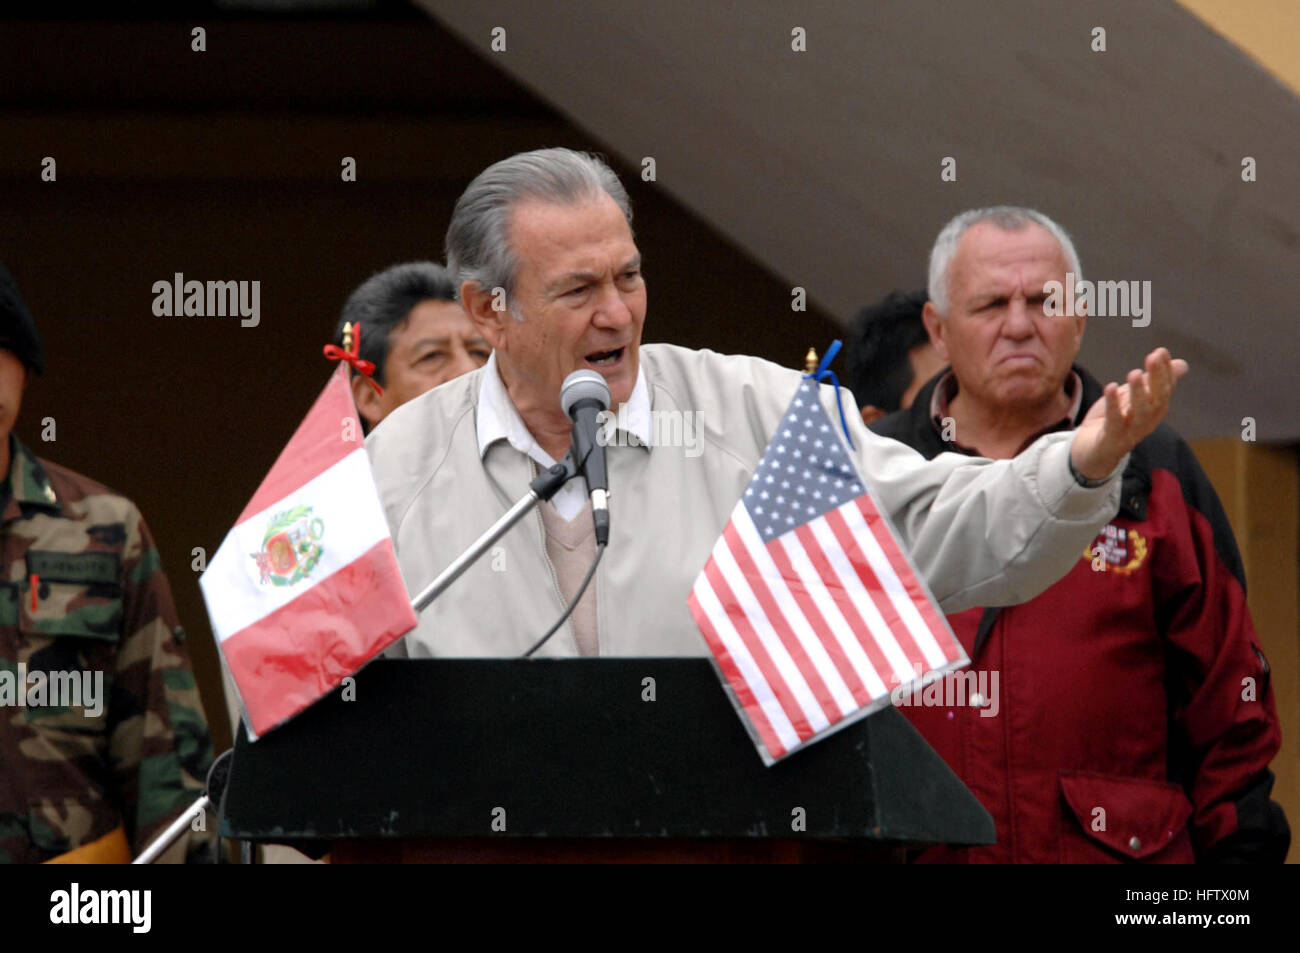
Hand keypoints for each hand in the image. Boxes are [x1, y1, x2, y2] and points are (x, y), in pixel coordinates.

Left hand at [1071, 348, 1188, 480]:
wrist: (1093, 452)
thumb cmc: (1117, 421)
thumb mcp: (1135, 397)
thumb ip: (1154, 381)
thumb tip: (1183, 364)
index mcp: (1156, 409)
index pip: (1166, 388)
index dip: (1165, 370)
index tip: (1161, 351)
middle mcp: (1148, 421)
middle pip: (1158, 398)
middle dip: (1157, 378)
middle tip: (1153, 357)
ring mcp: (1131, 431)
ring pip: (1140, 412)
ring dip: (1138, 392)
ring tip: (1134, 373)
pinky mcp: (1112, 439)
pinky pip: (1114, 422)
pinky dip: (1113, 405)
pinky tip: (1110, 387)